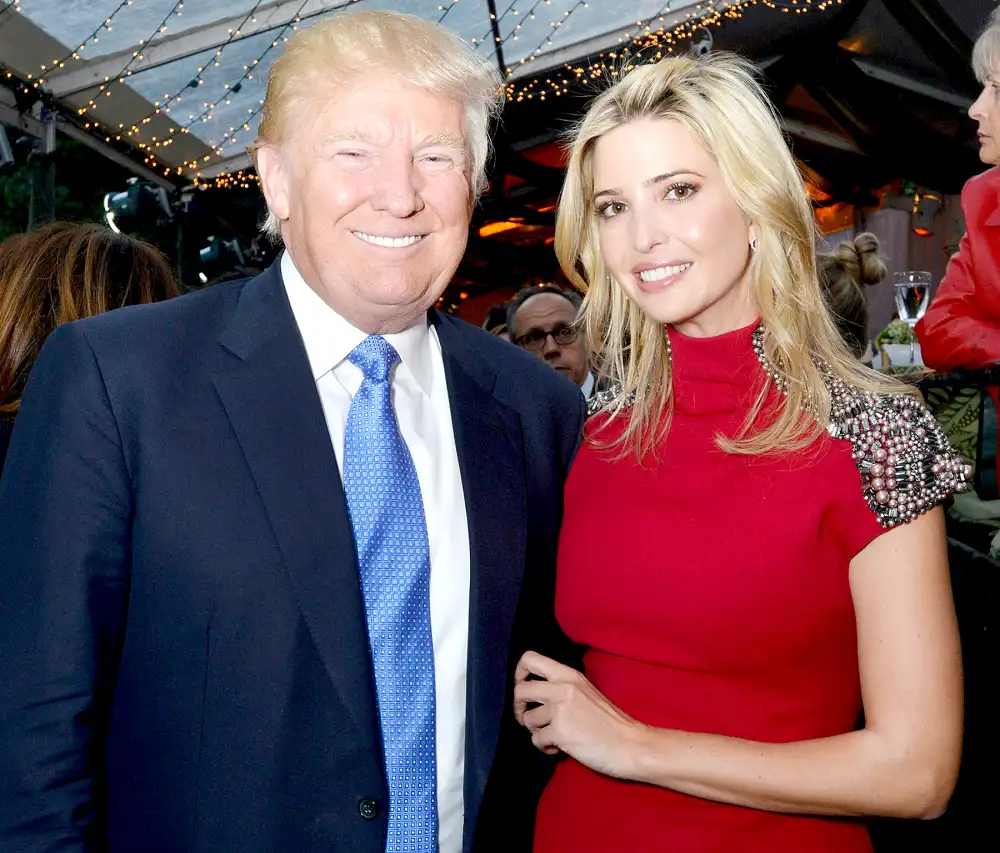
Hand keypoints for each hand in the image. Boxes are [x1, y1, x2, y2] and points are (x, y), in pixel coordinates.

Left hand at [513, 650, 646, 779]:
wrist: (630, 745)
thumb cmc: (610, 722)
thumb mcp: (586, 692)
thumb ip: (562, 688)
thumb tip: (535, 694)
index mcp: (569, 675)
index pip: (530, 658)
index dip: (519, 674)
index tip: (525, 690)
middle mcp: (562, 687)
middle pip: (520, 690)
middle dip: (519, 708)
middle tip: (529, 719)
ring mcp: (560, 709)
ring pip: (528, 719)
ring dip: (537, 731)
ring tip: (555, 737)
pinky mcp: (560, 732)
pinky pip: (536, 740)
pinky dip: (545, 747)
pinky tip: (560, 748)